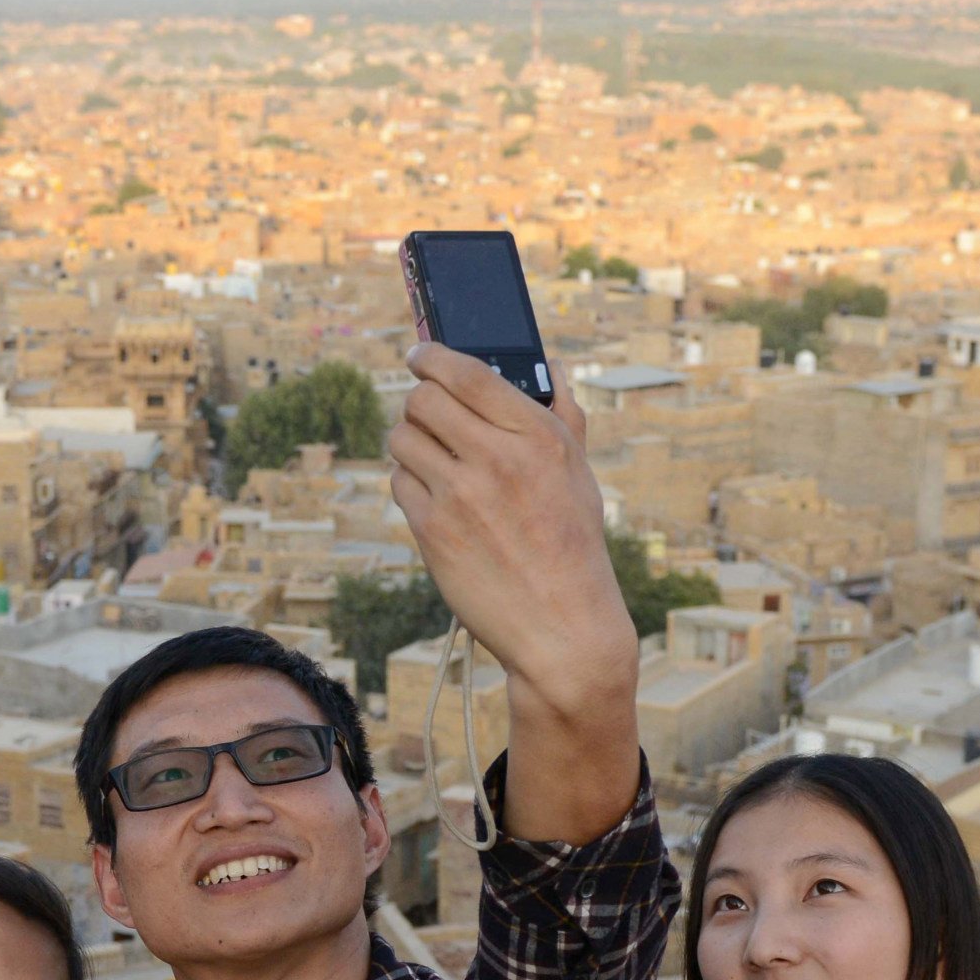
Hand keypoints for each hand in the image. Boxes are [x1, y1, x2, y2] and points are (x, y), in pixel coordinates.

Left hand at [384, 342, 634, 720]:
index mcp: (538, 436)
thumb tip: (552, 369)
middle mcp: (496, 459)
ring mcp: (459, 495)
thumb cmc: (574, 547)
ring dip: (410, 440)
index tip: (421, 351)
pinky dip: (410, 481)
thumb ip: (563, 416)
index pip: (467, 372)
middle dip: (418, 399)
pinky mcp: (432, 531)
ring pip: (402, 438)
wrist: (563, 628)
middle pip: (422, 398)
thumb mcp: (580, 476)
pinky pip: (399, 482)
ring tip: (429, 454)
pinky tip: (432, 494)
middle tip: (424, 408)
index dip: (433, 355)